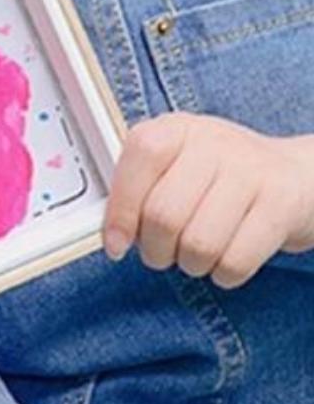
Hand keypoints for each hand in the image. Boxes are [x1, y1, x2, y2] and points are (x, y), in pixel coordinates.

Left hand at [103, 113, 313, 288]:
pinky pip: (235, 262)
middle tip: (161, 253)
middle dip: (155, 250)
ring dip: (190, 264)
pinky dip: (223, 274)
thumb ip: (138, 189)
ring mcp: (252, 171)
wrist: (298, 177)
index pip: (140, 157)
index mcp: (175, 129)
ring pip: (198, 244)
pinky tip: (225, 261)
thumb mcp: (175, 166)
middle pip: (164, 214)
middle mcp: (213, 142)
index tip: (116, 244)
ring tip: (196, 254)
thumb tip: (109, 233)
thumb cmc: (220, 177)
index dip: (120, 209)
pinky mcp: (283, 205)